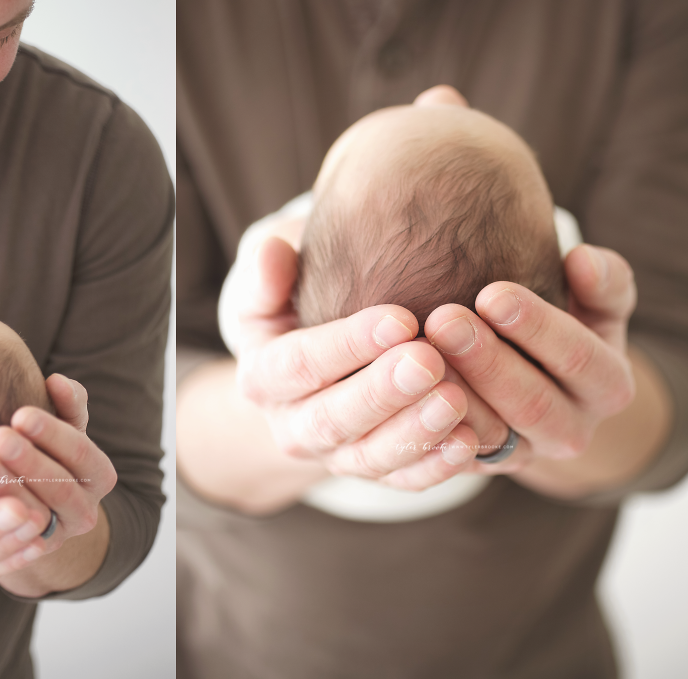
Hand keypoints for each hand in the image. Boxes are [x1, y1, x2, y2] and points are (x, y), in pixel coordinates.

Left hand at [0, 373, 117, 583]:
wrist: (31, 502)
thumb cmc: (43, 450)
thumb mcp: (61, 428)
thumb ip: (67, 404)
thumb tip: (57, 381)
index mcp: (98, 475)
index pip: (81, 452)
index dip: (53, 433)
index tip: (20, 412)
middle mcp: (86, 510)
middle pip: (61, 486)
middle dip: (28, 461)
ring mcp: (58, 536)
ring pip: (38, 516)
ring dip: (10, 490)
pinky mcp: (29, 555)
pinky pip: (15, 543)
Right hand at [235, 235, 480, 490]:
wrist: (321, 361)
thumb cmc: (299, 304)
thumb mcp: (273, 286)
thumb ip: (267, 271)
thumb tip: (274, 252)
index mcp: (263, 378)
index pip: (297, 365)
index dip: (345, 345)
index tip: (399, 318)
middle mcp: (294, 427)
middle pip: (333, 418)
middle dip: (383, 392)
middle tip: (430, 360)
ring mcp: (336, 456)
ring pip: (372, 456)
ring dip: (415, 432)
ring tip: (456, 400)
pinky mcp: (377, 474)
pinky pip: (405, 480)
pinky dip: (437, 466)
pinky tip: (470, 441)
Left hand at [425, 244, 636, 474]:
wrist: (535, 381)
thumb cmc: (559, 325)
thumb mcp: (594, 305)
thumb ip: (601, 283)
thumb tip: (582, 260)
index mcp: (607, 386)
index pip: (578, 358)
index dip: (537, 326)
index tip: (492, 293)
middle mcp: (572, 431)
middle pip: (531, 402)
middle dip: (486, 360)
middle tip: (444, 320)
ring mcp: (523, 455)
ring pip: (490, 436)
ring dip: (453, 396)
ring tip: (417, 354)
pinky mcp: (480, 467)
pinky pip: (453, 459)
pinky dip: (429, 430)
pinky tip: (403, 395)